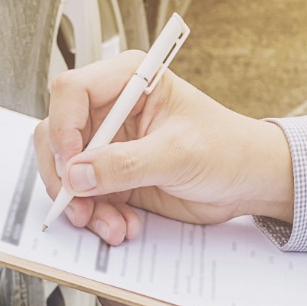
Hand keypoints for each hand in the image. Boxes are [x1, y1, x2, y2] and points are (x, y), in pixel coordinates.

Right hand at [34, 50, 294, 244]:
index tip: (75, 166)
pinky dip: (96, 215)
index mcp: (129, 81)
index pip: (72, 92)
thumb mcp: (179, 154)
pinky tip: (121, 224)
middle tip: (81, 205)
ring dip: (82, 204)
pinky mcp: (111, 175)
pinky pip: (84, 196)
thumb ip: (125, 163)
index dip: (64, 128)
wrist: (248, 182)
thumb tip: (78, 173)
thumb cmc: (228, 149)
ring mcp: (109, 143)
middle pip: (57, 134)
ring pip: (66, 171)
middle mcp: (112, 109)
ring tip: (112, 224)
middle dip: (66, 176)